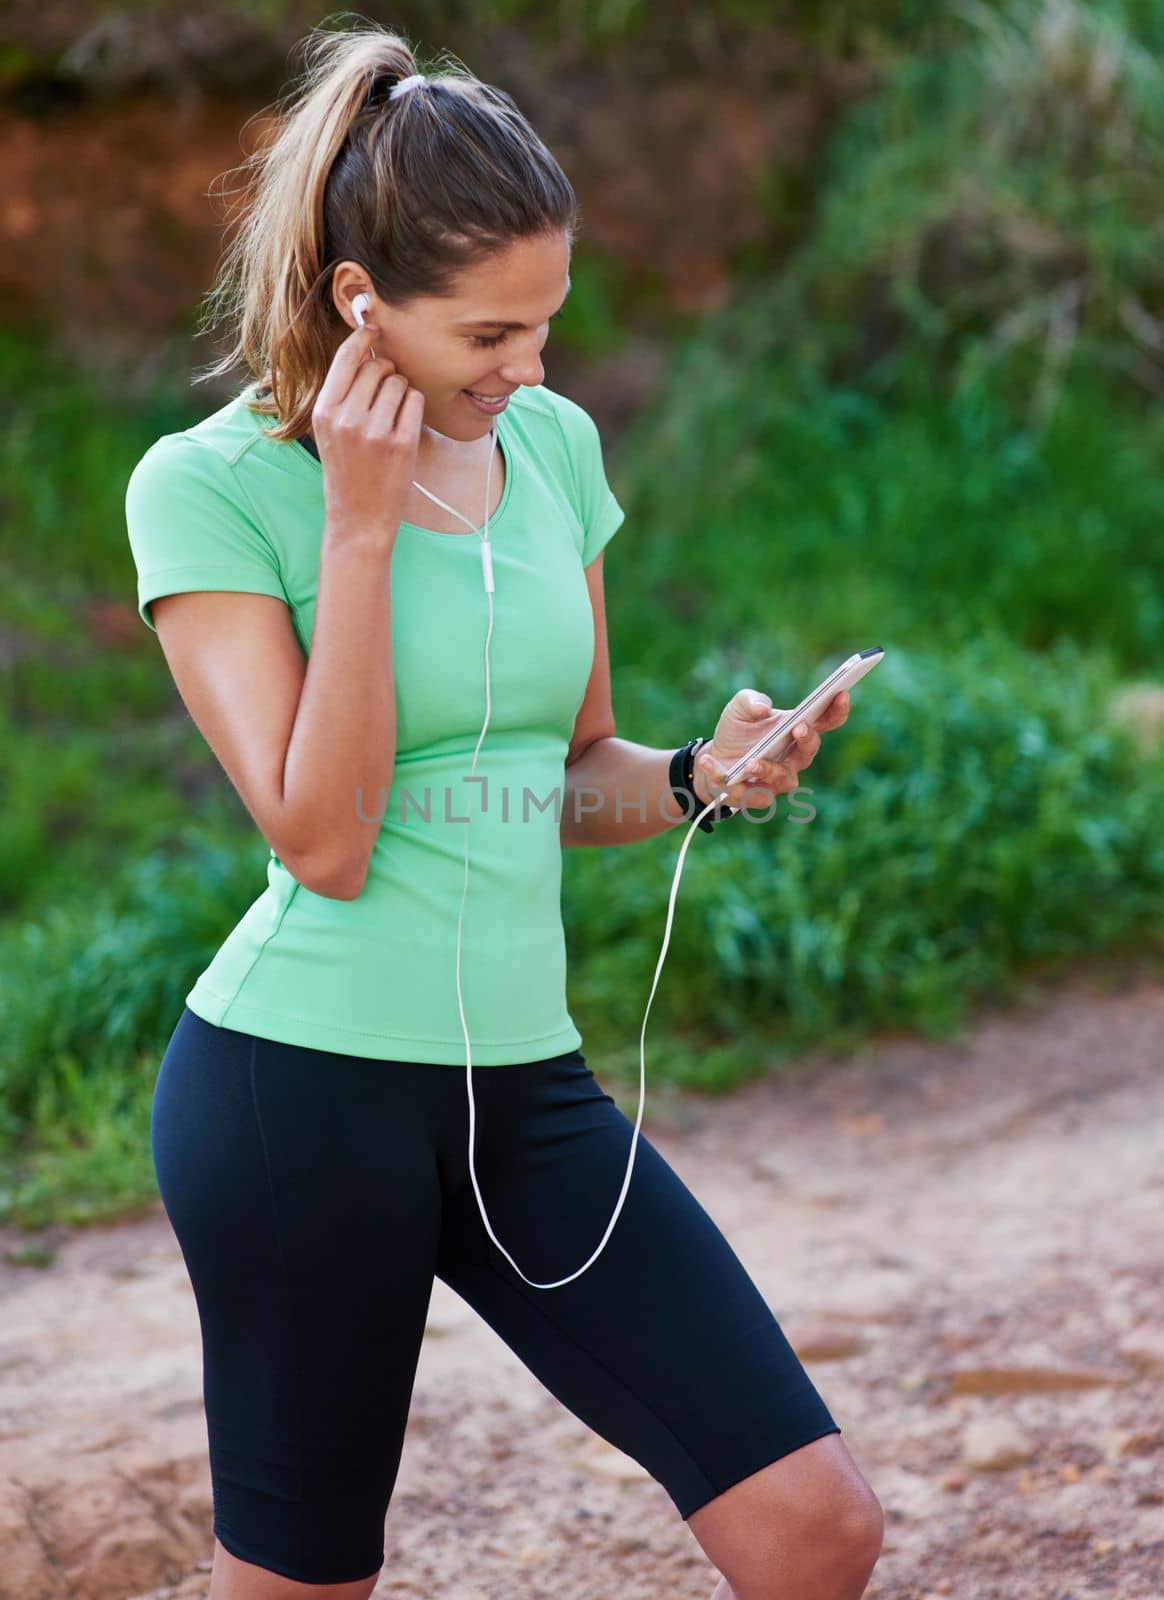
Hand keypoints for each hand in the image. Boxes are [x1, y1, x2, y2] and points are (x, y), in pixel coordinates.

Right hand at [312, 322, 425, 545]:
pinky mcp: (402, 443)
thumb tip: (364, 349)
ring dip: (402, 392)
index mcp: (324, 411)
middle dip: (386, 373)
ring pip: (399, 382)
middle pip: (377, 368)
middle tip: (385, 395)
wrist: (358, 519)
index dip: (363, 338)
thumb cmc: (346, 470)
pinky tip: (404, 426)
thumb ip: (343, 393)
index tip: (373, 328)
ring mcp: (375, 431)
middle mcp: (347, 418)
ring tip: (392, 416)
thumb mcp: (330, 431)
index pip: (346, 358)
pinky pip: (415, 401)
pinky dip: (414, 407)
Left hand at [692, 687, 850, 813]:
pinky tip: (709, 762)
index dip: (837, 709)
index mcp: (796, 731)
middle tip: (799, 726)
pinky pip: (746, 794)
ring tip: (752, 762)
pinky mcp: (754, 796)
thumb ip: (751, 700)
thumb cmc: (736, 731)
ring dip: (769, 770)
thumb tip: (763, 709)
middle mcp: (793, 758)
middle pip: (808, 752)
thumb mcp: (739, 707)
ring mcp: (776, 780)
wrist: (711, 759)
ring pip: (784, 780)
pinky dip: (725, 779)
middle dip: (807, 740)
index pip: (825, 722)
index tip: (841, 693)